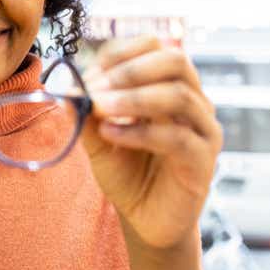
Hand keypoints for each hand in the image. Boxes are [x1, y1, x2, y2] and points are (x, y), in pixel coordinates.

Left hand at [81, 37, 222, 249]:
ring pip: (179, 96)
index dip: (121, 54)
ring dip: (134, 98)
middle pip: (176, 61)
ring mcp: (203, 130)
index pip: (155, 48)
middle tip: (98, 86)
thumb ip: (86, 114)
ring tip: (100, 108)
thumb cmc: (128, 175)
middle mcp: (193, 102)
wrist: (146, 221)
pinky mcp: (203, 161)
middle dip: (132, 70)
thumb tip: (66, 87)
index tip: (89, 72)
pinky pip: (177, 137)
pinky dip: (139, 132)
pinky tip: (112, 135)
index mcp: (169, 87)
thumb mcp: (98, 140)